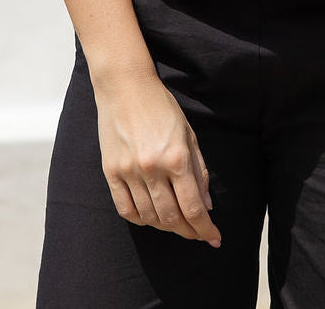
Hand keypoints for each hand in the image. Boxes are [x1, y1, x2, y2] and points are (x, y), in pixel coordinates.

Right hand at [92, 65, 222, 247]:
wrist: (125, 86)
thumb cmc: (161, 106)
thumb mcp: (189, 134)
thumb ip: (199, 171)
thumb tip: (206, 206)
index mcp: (177, 157)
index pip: (193, 207)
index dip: (205, 228)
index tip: (214, 238)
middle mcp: (153, 168)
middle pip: (172, 217)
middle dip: (188, 231)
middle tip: (197, 233)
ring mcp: (129, 172)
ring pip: (150, 217)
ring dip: (166, 226)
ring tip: (176, 223)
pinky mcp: (111, 172)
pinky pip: (126, 209)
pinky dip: (141, 219)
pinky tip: (151, 217)